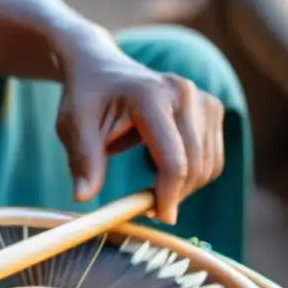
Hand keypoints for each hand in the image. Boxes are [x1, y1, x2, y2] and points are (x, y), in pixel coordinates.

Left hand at [55, 30, 225, 225]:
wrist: (102, 69)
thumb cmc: (85, 98)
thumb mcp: (74, 126)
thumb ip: (83, 160)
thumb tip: (83, 196)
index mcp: (151, 95)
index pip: (173, 158)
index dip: (169, 195)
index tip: (157, 218)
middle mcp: (185, 93)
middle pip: (195, 165)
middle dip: (175, 195)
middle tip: (147, 209)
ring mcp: (203, 99)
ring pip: (209, 164)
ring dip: (185, 187)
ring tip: (152, 188)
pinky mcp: (212, 108)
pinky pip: (213, 157)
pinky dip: (194, 174)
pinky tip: (164, 167)